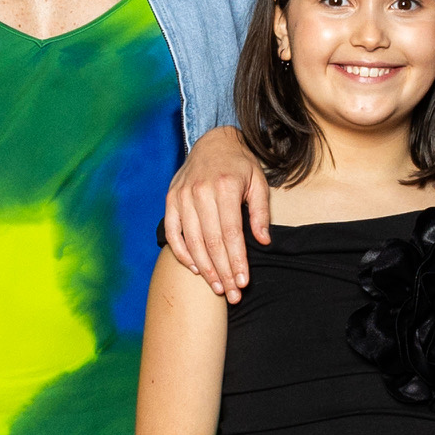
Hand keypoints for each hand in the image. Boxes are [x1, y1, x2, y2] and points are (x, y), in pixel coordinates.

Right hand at [163, 126, 268, 299]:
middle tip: (232, 294)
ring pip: (193, 241)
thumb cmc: (240, 165)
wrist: (213, 141)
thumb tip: (264, 242)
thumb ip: (260, 213)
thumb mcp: (258, 183)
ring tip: (217, 287)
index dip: (237, 260)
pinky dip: (182, 253)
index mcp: (225, 187)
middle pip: (212, 242)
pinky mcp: (171, 199)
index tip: (244, 281)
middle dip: (223, 271)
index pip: (231, 233)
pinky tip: (196, 268)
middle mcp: (201, 191)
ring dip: (205, 268)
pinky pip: (173, 232)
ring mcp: (182, 196)